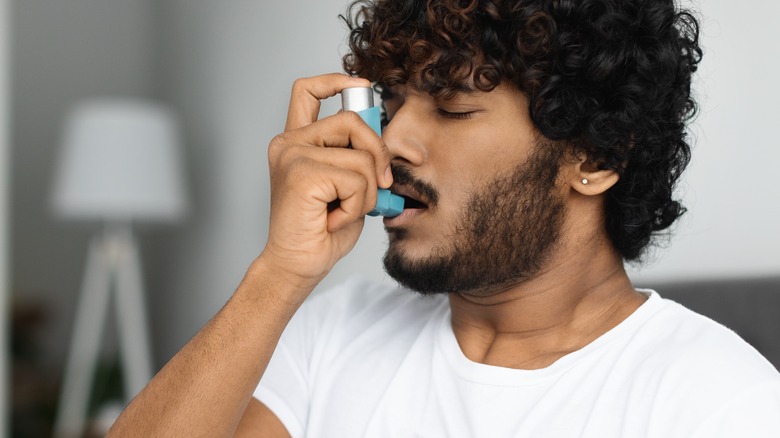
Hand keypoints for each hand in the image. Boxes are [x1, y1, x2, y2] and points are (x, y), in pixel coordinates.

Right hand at [260, 73, 392, 286]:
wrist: (297, 265)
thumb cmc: (320, 231)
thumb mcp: (348, 186)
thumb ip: (357, 158)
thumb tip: (385, 142)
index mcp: (297, 142)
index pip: (308, 91)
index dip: (336, 81)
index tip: (361, 86)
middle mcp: (289, 143)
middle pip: (351, 120)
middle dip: (377, 153)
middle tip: (380, 186)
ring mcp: (292, 155)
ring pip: (360, 156)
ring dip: (366, 192)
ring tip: (343, 211)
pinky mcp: (301, 173)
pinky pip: (355, 180)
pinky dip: (356, 205)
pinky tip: (334, 218)